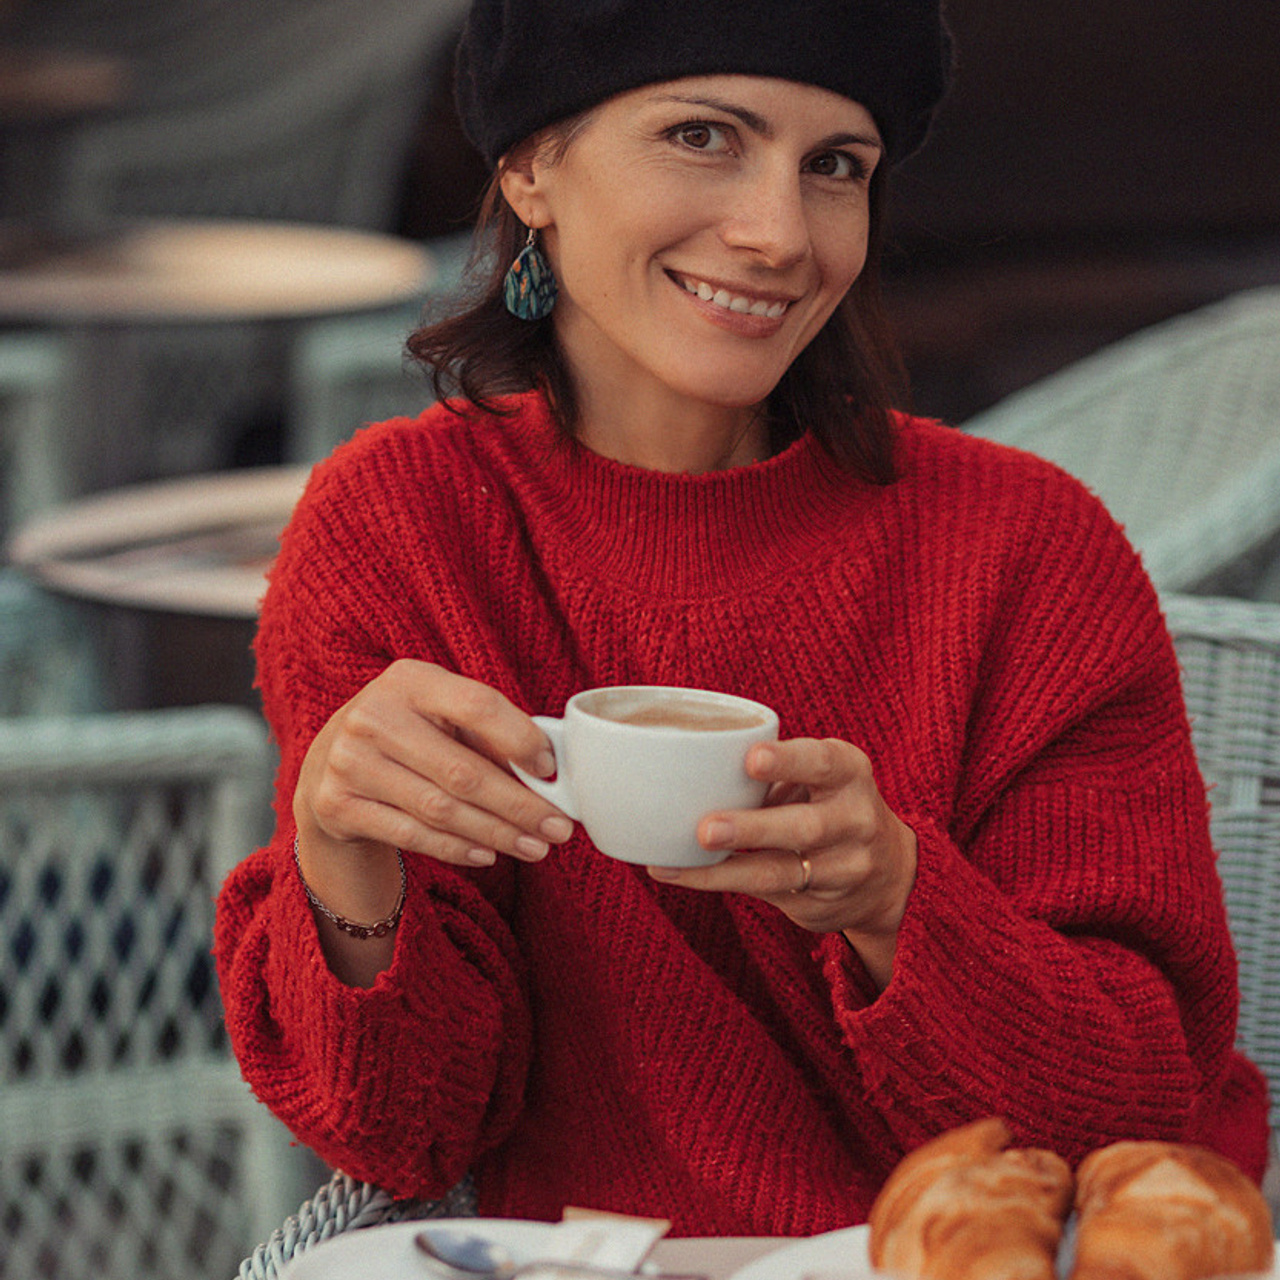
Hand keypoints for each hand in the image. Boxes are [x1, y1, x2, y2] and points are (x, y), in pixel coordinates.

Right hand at [295, 660, 573, 869]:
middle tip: (559, 828)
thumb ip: (486, 733)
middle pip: (463, 771)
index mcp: (410, 680)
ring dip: (496, 834)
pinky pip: (411, 835)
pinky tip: (489, 855)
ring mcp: (349, 762)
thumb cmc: (409, 733)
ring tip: (536, 848)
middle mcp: (374, 715)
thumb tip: (549, 775)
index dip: (520, 739)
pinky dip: (457, 848)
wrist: (328, 763)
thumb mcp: (440, 714)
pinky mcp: (336, 805)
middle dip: (519, 806)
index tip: (551, 772)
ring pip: (440, 810)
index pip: (476, 705)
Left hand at [647, 738, 916, 987]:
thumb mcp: (820, 777)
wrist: (890, 874)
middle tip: (707, 828)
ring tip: (680, 861)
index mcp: (849, 774)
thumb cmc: (828, 804)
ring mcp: (842, 869)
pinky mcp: (820, 904)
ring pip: (781, 871)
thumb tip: (692, 762)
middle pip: (805, 827)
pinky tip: (678, 872)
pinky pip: (764, 894)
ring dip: (727, 868)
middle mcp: (854, 820)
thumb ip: (775, 769)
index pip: (823, 763)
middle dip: (754, 828)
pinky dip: (718, 881)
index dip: (789, 761)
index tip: (752, 758)